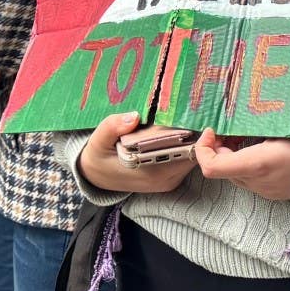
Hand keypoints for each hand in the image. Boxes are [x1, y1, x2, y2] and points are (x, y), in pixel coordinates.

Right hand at [77, 112, 196, 194]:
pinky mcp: (170, 179)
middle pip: (193, 154)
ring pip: (192, 158)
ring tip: (185, 117)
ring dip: (190, 140)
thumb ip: (113, 126)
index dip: (190, 132)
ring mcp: (169, 180)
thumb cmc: (100, 156)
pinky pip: (185, 161)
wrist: (97, 176)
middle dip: (193, 133)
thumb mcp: (100, 139)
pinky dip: (184, 146)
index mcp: (152, 171)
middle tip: (190, 110)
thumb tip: (134, 116)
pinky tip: (178, 130)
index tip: (188, 113)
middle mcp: (165, 179)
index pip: (185, 152)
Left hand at [194, 132, 289, 201]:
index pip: (211, 167)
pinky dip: (245, 163)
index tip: (212, 131)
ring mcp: (262, 190)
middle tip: (230, 128)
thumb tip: (233, 116)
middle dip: (218, 147)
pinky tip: (258, 148)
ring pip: (233, 173)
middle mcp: (255, 182)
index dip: (203, 148)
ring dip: (232, 155)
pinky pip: (248, 178)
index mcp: (256, 164)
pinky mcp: (269, 193)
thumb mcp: (280, 129)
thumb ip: (253, 126)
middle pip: (221, 167)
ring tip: (245, 136)